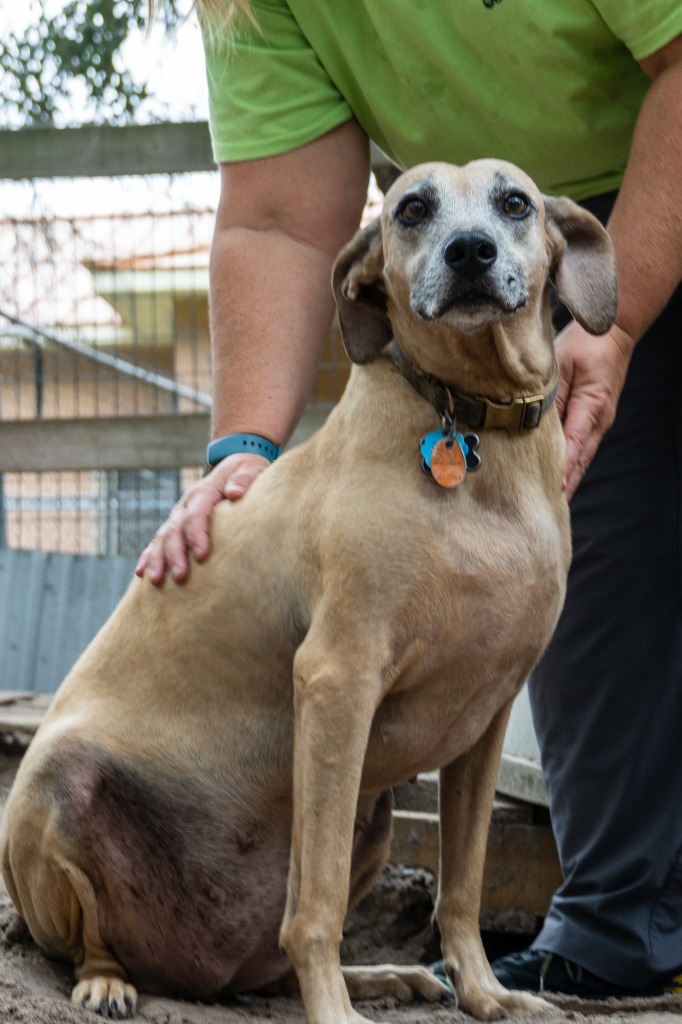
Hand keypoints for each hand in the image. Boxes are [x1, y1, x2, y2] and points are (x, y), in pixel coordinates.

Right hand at [135, 453, 269, 584]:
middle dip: (176, 553)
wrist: (236, 471)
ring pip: (162, 537)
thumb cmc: (249, 475)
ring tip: (157, 581)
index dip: (197, 533)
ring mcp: (179, 515)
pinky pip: (158, 542)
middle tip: (181, 576)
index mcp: (205, 491)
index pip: (197, 513)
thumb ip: (244, 480)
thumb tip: (234, 493)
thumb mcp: (251, 470)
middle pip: (175, 529)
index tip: (202, 555)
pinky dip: (149, 556)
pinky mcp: (176, 526)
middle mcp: (187, 504)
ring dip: (158, 559)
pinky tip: (143, 573)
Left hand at [555, 320, 634, 499]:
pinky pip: (581, 448)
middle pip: (579, 461)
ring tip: (550, 502)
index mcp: (591, 407)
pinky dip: (570, 465)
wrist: (615, 332)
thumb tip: (531, 422)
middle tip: (545, 509)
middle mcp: (598, 420)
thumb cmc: (586, 344)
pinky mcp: (594, 419)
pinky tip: (558, 478)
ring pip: (581, 458)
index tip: (549, 491)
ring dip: (567, 479)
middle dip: (564, 486)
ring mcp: (599, 422)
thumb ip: (548, 396)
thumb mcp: (561, 365)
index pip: (573, 447)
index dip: (561, 471)